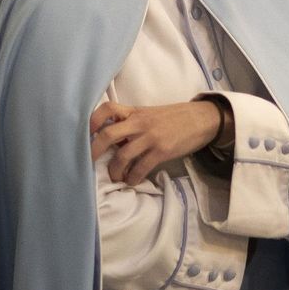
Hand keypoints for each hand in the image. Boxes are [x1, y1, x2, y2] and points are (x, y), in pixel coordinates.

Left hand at [90, 99, 225, 185]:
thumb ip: (131, 123)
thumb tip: (113, 140)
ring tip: (115, 177)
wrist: (201, 119)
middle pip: (108, 135)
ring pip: (122, 156)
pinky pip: (140, 168)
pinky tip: (132, 181)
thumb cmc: (174, 118)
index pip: (107, 108)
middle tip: (89, 163)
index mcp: (135, 111)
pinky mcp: (162, 151)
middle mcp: (139, 122)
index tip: (87, 134)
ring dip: (115, 171)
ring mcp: (150, 137)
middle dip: (94, 152)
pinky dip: (133, 178)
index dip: (93, 121)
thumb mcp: (150, 114)